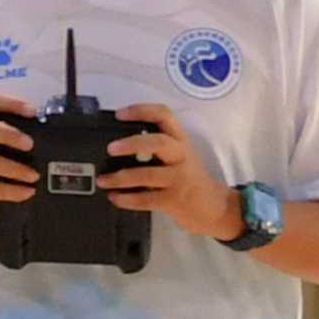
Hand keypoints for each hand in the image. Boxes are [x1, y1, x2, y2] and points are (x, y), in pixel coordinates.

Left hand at [99, 105, 238, 241]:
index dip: (141, 111)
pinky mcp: (175, 200)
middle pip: (159, 142)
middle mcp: (181, 156)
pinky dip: (127, 199)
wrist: (215, 207)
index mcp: (180, 140)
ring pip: (148, 174)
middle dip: (132, 144)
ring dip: (121, 178)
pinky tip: (115, 198)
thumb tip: (116, 146)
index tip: (119, 114)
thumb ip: (155, 148)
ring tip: (103, 180)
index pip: (164, 116)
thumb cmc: (189, 179)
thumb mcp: (179, 157)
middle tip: (110, 148)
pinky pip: (147, 200)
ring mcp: (180, 178)